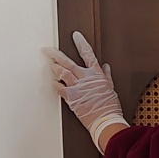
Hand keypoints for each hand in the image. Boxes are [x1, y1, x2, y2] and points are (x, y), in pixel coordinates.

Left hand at [45, 31, 127, 150]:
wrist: (106, 121)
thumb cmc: (110, 108)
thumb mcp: (111, 89)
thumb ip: (106, 76)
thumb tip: (106, 67)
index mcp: (97, 75)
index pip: (88, 54)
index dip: (81, 43)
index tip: (76, 36)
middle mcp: (85, 78)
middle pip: (68, 62)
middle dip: (56, 54)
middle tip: (47, 50)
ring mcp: (77, 87)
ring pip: (62, 72)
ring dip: (54, 67)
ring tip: (49, 64)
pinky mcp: (71, 97)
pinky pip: (58, 88)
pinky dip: (54, 84)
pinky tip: (52, 82)